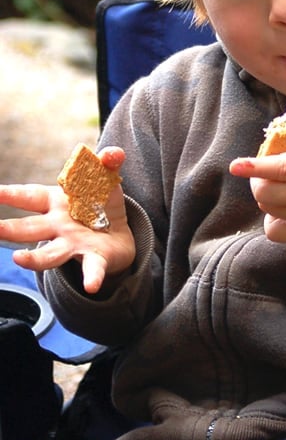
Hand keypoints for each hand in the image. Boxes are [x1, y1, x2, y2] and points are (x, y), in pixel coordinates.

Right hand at [0, 147, 134, 293]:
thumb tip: (113, 152)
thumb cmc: (102, 203)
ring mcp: (74, 245)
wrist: (120, 234)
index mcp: (57, 203)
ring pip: (50, 253)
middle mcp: (59, 227)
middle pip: (31, 228)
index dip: (11, 194)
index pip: (31, 197)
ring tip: (18, 259)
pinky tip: (91, 286)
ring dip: (34, 258)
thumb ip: (107, 162)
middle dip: (10, 229)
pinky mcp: (95, 259)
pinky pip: (92, 269)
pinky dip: (91, 277)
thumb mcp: (105, 178)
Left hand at [230, 78, 285, 242]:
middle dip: (257, 180)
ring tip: (272, 185)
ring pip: (270, 209)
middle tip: (263, 170)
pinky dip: (272, 222)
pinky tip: (280, 211)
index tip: (236, 165)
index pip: (283, 168)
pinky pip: (278, 233)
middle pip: (268, 192)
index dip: (257, 167)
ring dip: (264, 197)